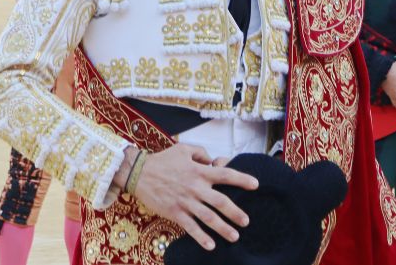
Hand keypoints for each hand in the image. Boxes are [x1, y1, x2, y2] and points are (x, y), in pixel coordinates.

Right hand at [132, 143, 258, 250]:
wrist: (139, 173)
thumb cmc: (162, 160)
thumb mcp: (183, 149)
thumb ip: (201, 153)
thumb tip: (213, 160)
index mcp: (199, 171)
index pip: (225, 175)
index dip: (242, 179)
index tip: (256, 185)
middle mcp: (195, 187)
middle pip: (221, 201)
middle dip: (236, 212)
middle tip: (246, 221)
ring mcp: (185, 201)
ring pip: (208, 217)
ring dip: (223, 228)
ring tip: (235, 236)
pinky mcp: (175, 212)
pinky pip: (190, 227)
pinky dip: (201, 237)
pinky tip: (211, 245)